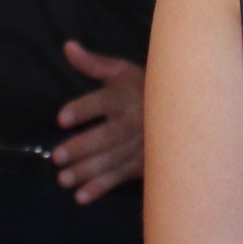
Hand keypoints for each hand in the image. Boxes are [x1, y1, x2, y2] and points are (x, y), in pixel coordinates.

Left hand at [52, 40, 145, 204]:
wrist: (186, 109)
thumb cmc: (143, 87)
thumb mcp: (121, 71)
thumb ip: (93, 64)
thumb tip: (67, 46)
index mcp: (126, 96)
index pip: (102, 103)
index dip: (82, 110)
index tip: (61, 119)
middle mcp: (135, 122)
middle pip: (106, 136)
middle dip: (82, 147)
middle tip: (57, 157)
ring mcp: (141, 145)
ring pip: (112, 159)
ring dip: (87, 171)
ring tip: (63, 179)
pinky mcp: (144, 164)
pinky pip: (121, 176)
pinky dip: (102, 187)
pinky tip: (81, 196)